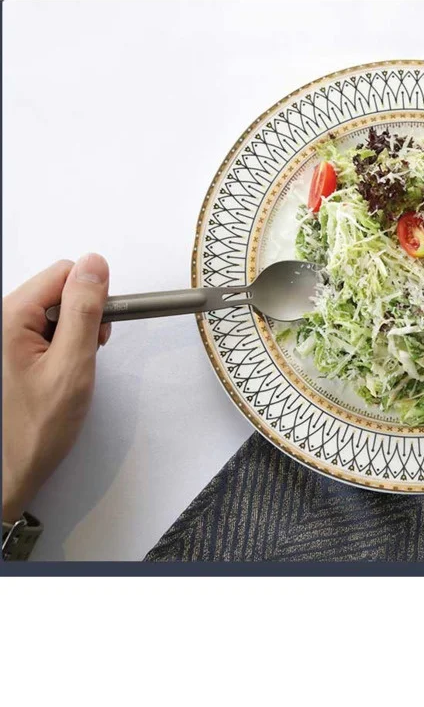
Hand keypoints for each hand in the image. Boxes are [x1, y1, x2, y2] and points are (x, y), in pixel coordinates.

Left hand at [2, 255, 110, 521]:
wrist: (9, 471)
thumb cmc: (34, 429)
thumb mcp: (72, 365)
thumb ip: (85, 311)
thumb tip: (95, 266)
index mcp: (9, 317)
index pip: (64, 273)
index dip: (92, 297)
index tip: (101, 328)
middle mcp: (1, 321)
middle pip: (58, 290)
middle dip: (83, 318)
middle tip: (84, 355)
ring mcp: (4, 336)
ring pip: (54, 311)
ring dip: (73, 334)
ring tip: (70, 369)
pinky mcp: (10, 350)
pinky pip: (44, 330)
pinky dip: (61, 346)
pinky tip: (59, 372)